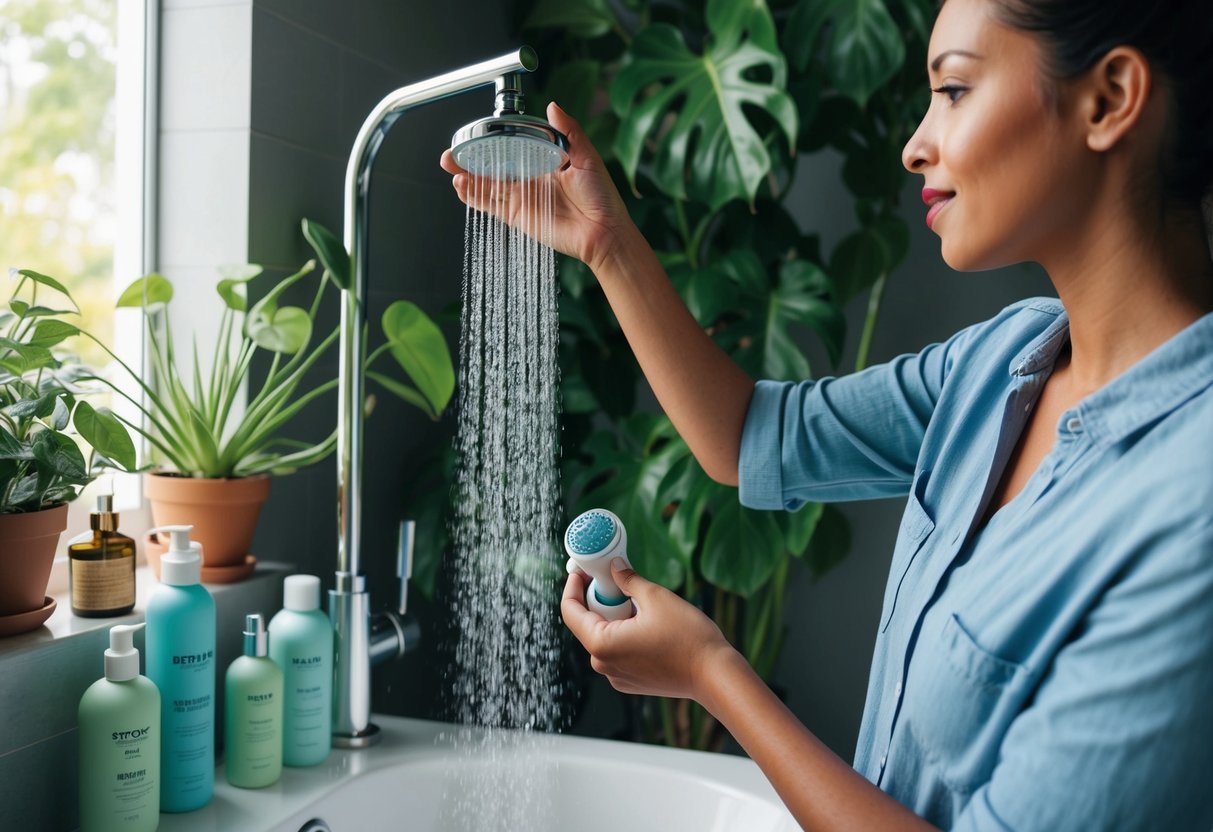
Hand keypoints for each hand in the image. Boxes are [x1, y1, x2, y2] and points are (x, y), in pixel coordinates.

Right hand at [440, 102, 636, 273]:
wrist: (604, 232)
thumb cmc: (602, 197)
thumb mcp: (588, 157)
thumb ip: (569, 131)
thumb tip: (552, 106)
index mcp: (545, 162)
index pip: (513, 147)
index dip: (494, 140)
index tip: (477, 133)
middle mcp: (530, 179)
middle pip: (493, 166)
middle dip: (471, 158)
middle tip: (454, 151)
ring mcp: (522, 198)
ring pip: (487, 185)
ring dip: (467, 176)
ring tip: (451, 165)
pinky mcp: (518, 216)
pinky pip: (491, 206)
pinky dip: (475, 197)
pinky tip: (462, 186)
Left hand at [561, 559, 733, 700]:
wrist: (714, 675)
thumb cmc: (687, 638)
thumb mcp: (655, 597)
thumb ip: (627, 579)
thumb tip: (613, 566)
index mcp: (601, 644)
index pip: (570, 611)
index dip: (573, 586)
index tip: (582, 570)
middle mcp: (603, 665)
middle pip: (589, 623)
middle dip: (602, 600)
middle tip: (620, 581)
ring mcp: (616, 676)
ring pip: (606, 637)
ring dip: (616, 617)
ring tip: (642, 605)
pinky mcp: (631, 682)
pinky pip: (618, 651)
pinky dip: (626, 635)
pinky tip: (649, 626)